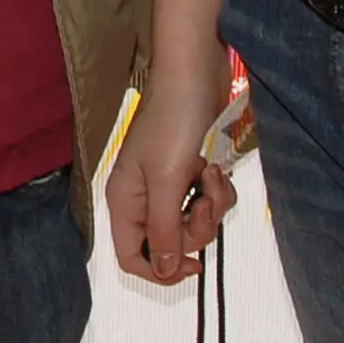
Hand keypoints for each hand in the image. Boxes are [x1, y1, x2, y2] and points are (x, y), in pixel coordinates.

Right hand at [106, 69, 238, 285]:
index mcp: (125, 201)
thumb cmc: (174, 123)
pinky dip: (218, 189)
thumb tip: (162, 270)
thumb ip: (164, 229)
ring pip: (194, 222)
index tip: (193, 265)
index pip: (132, 257)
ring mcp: (169, 184)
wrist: (196, 72)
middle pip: (171, 242)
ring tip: (212, 173)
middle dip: (197, 226)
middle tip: (205, 198)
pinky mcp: (192, 171)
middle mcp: (144, 197)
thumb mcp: (167, 181)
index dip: (160, 269)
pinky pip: (209, 200)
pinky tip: (216, 165)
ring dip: (212, 204)